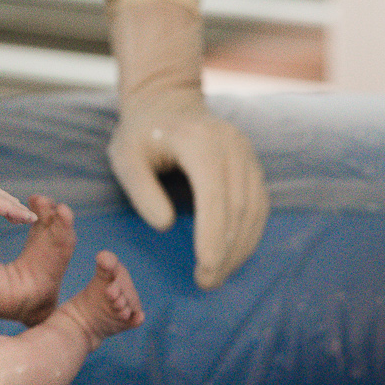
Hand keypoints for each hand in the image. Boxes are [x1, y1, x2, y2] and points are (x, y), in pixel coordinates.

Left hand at [109, 89, 267, 288]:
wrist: (167, 101)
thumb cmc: (140, 134)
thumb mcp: (125, 157)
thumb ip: (142, 190)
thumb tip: (166, 225)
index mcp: (201, 142)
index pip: (215, 196)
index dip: (213, 235)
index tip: (206, 267)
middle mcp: (232, 145)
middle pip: (238, 207)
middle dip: (226, 251)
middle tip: (206, 283)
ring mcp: (247, 154)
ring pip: (254, 209)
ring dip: (240, 248)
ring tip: (217, 276)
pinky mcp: (252, 165)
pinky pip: (259, 205)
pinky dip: (248, 235)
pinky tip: (232, 257)